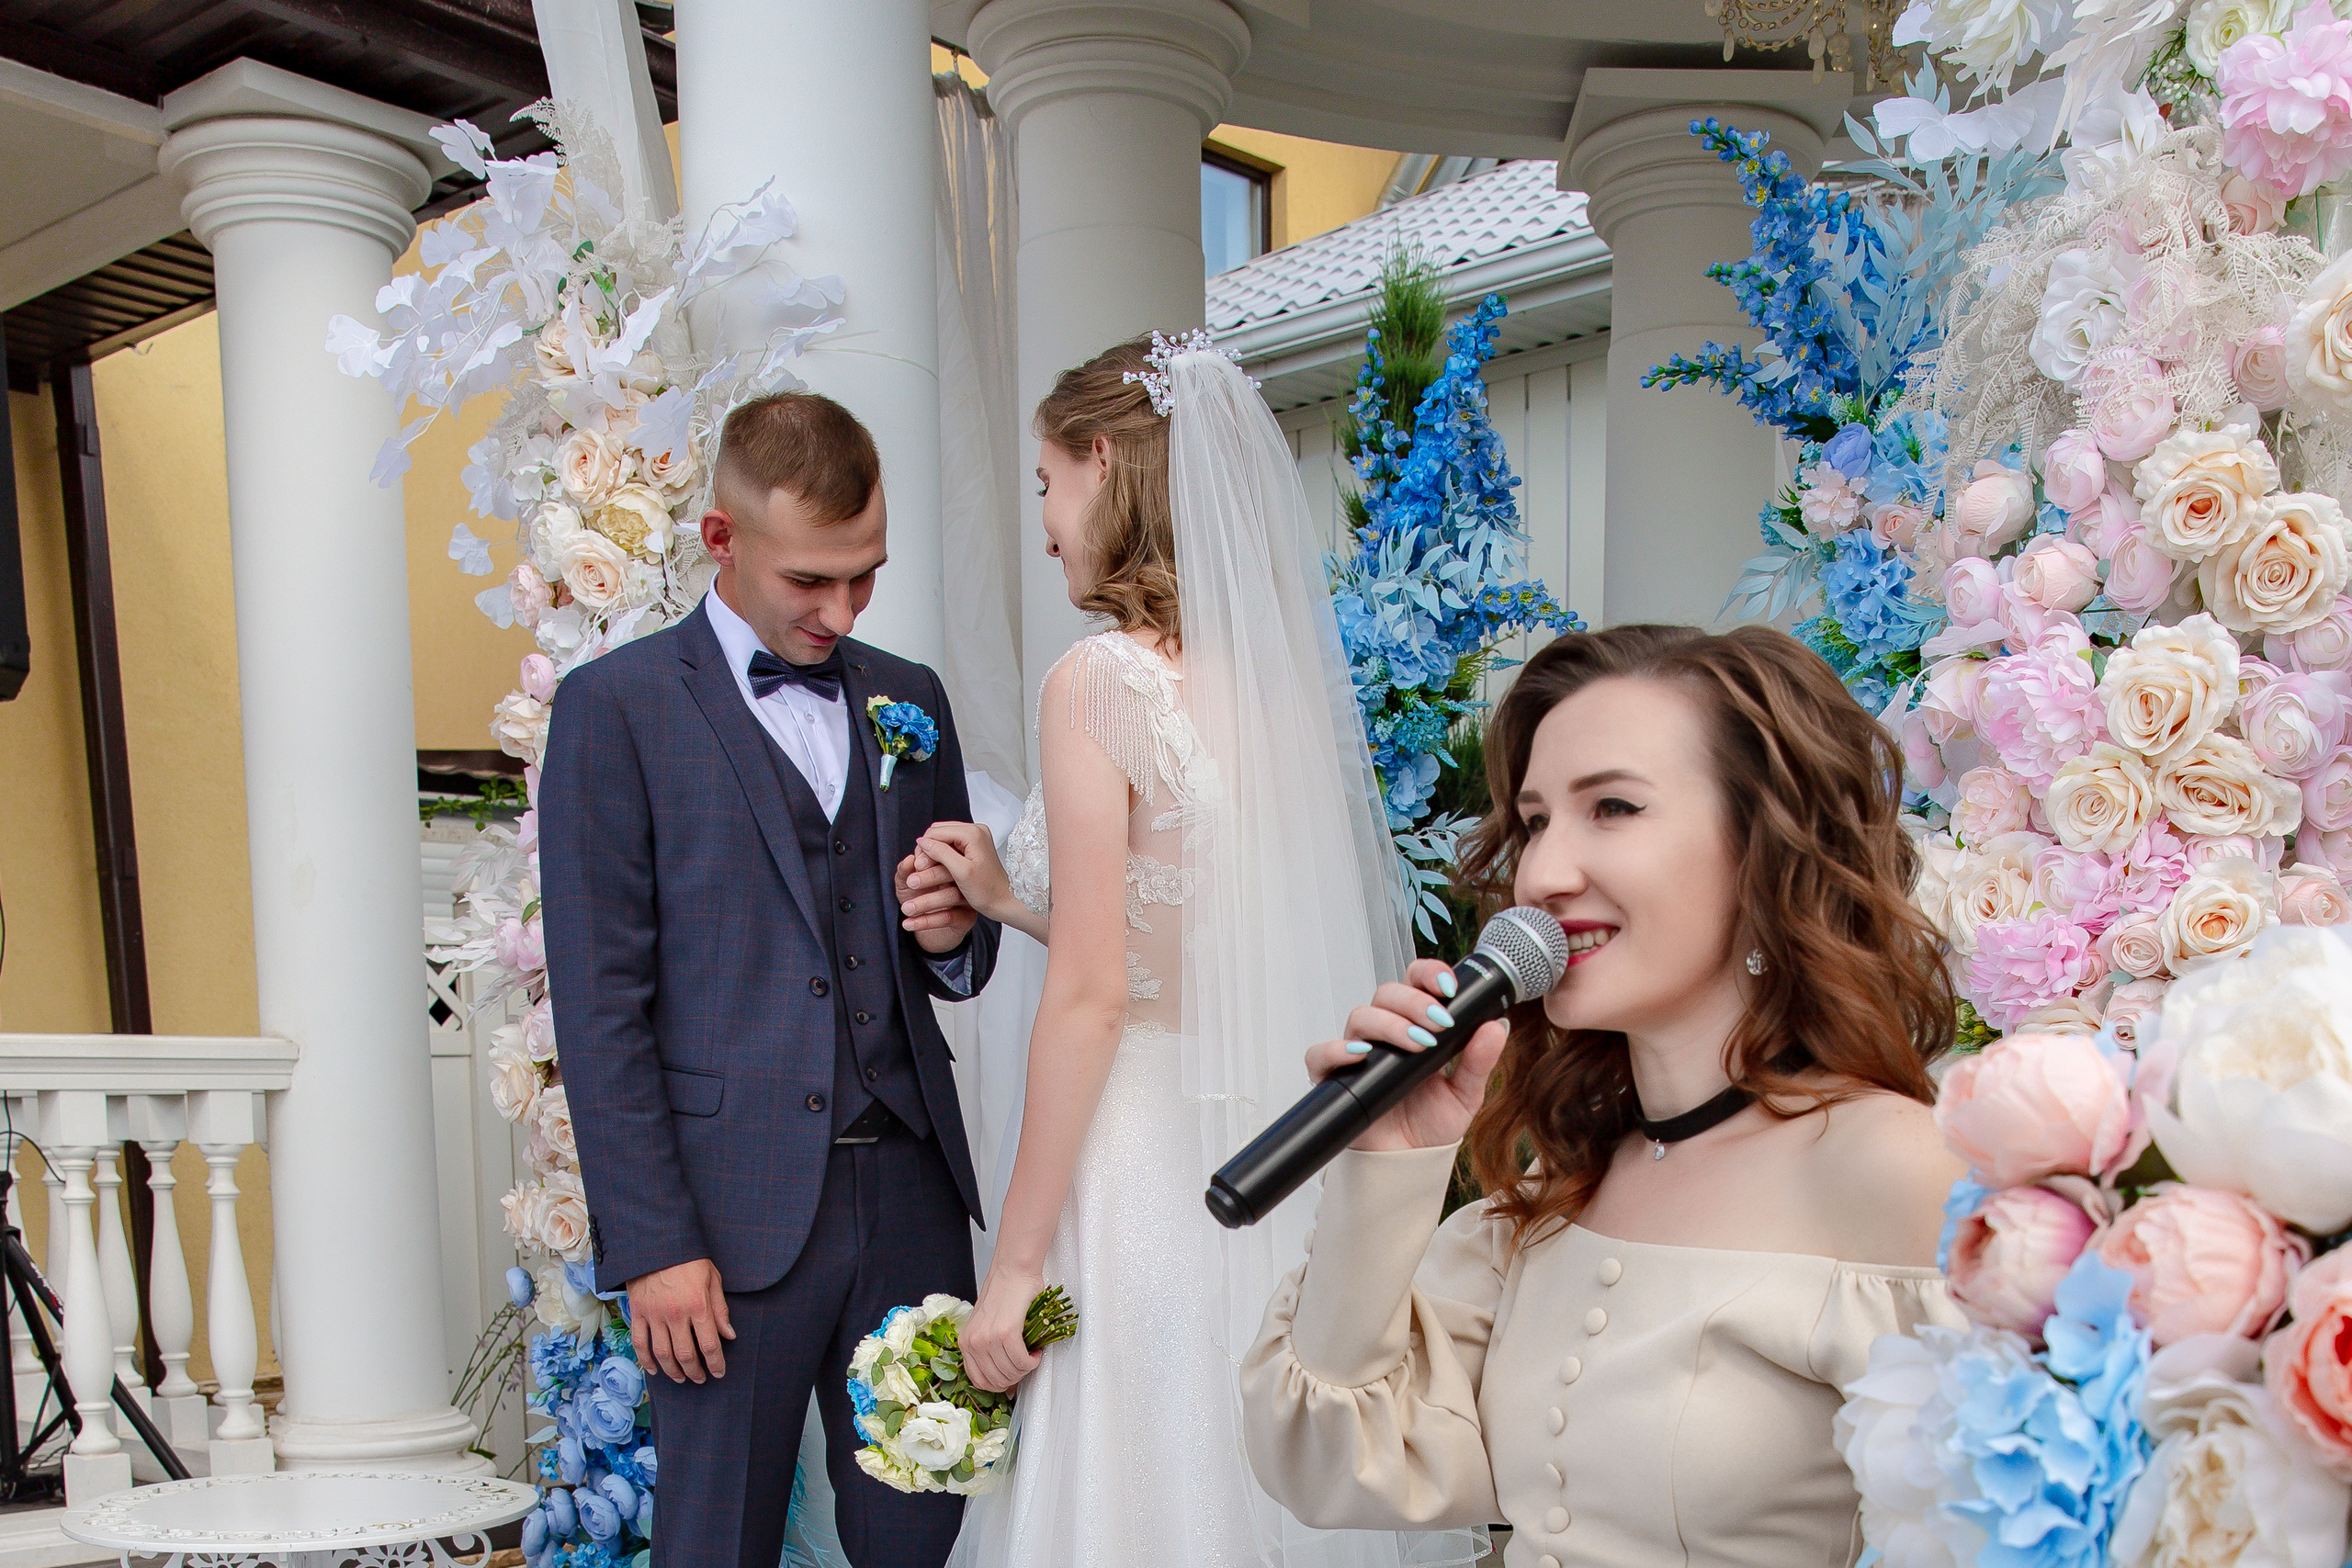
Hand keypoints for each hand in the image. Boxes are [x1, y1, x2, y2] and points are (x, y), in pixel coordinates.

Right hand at [627, 1258, 734, 1382]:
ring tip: (681, 1378)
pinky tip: (654, 1369)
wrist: (658, 1242)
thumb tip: (729, 1335)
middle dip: (695, 1372)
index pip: (709, 1344)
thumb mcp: (712, 1278)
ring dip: (672, 1371)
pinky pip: (640, 1343)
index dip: (716, 1363)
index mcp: (698, 1305)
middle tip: (700, 1378)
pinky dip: (645, 1360)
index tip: (719, 1372)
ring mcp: (654, 1315)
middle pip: (685, 1355)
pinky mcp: (638, 1312)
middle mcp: (676, 1314)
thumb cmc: (689, 1259)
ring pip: (662, 1354)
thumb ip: (720, 1309)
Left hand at [896, 831, 979, 954]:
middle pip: (953, 873)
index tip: (915, 866)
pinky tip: (908, 923)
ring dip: (926, 902)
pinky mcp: (967, 918)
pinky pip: (949, 917)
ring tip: (906, 908)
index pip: (945, 857)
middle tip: (911, 883)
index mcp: (948, 866)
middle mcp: (962, 880)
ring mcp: (968, 899)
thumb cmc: (915, 899)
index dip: (930, 859)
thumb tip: (909, 860)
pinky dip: (927, 921)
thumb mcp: (905, 884)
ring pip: (952, 895)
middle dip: (930, 876)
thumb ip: (905, 871)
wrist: (925, 931)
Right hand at [910, 821, 1016, 927]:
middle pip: (938, 831)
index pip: (936, 832)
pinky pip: (951, 844)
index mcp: (973, 833)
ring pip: (943, 837)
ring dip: (934, 852)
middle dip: (928, 849)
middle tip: (922, 869)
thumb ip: (941, 854)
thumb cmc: (987, 891)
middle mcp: (975, 830)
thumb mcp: (961, 873)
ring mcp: (975, 836)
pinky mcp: (974, 845)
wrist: (1005, 901)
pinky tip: (941, 868)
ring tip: (930, 870)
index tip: (919, 867)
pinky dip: (942, 854)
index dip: (924, 848)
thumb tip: (922, 841)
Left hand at [960, 1260, 1044, 1393]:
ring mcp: (987, 1339)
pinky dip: (1033, 1361)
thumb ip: (990, 1351)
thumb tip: (1006, 1380)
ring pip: (1011, 1373)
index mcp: (965, 1342)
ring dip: (1026, 1368)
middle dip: (1016, 1378)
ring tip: (1031, 1355)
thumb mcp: (987, 1325)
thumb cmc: (1004, 1293)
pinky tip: (1036, 1351)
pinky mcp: (1005, 1333)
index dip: (999, 1384)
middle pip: (996, 1381)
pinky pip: (1021, 1361)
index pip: (979, 1381)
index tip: (1011, 1378)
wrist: (1013, 1271)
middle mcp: (973, 1342)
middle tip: (1025, 1364)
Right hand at [1305, 958, 1509, 1153]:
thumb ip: (1478, 1061)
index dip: (1429, 974)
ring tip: (1417, 1044)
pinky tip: (1362, 1055)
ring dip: (1389, 1024)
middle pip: (1387, 993)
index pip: (1416, 982)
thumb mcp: (1466, 1094)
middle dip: (1414, 1002)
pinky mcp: (1334, 1077)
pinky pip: (1321, 1054)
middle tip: (1439, 1023)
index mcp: (1416, 1024)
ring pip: (1361, 1016)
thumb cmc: (1431, 1123)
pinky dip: (1336, 1050)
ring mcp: (1358, 1052)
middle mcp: (1385, 1032)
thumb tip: (1497, 1026)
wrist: (1407, 1163)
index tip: (1449, 986)